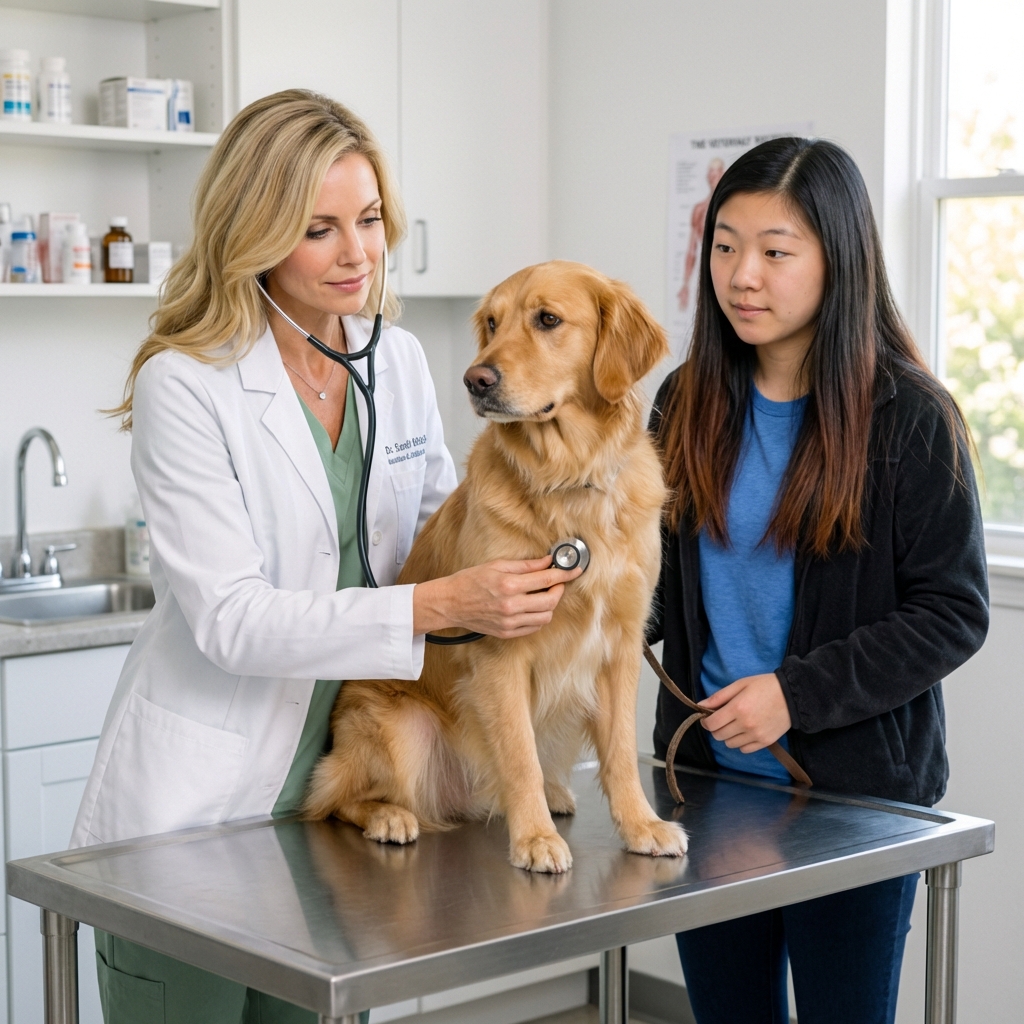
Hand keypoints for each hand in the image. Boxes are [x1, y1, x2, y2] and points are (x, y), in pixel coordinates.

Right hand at [412, 556, 581, 638]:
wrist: (451, 603)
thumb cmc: (471, 580)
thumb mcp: (497, 565)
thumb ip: (525, 565)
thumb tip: (548, 562)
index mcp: (508, 585)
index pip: (546, 579)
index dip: (564, 574)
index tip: (574, 569)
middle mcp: (511, 606)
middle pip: (551, 601)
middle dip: (559, 590)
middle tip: (558, 582)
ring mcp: (509, 622)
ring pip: (546, 616)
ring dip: (550, 604)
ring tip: (544, 594)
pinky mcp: (507, 633)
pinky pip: (534, 627)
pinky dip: (539, 616)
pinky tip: (533, 606)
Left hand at [700, 673, 790, 752]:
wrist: (792, 696)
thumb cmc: (764, 686)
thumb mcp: (740, 685)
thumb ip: (719, 697)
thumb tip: (700, 705)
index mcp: (737, 708)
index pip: (712, 724)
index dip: (706, 722)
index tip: (707, 717)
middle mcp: (745, 724)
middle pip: (719, 735)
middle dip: (716, 728)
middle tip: (722, 719)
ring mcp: (755, 735)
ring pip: (730, 744)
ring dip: (728, 736)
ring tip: (735, 725)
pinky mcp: (765, 742)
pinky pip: (744, 749)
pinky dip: (741, 743)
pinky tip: (745, 732)